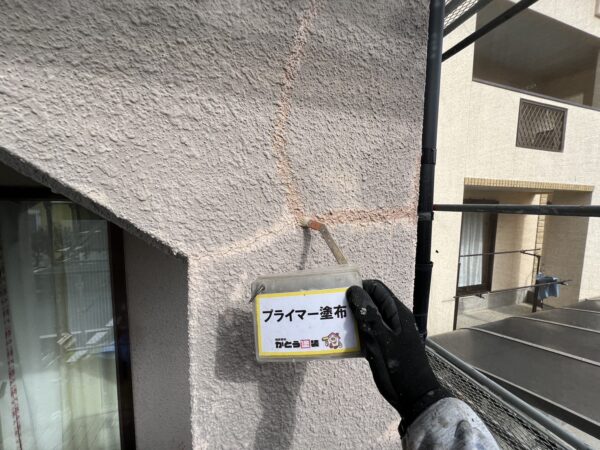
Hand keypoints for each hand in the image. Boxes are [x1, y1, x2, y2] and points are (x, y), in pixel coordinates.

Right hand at [346, 280, 449, 430]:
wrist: (414, 397)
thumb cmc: (400, 368)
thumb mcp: (382, 340)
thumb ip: (369, 315)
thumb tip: (353, 290)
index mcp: (397, 313)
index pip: (376, 289)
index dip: (359, 288)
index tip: (341, 297)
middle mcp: (392, 319)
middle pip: (370, 302)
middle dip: (353, 303)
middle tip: (334, 311)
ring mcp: (387, 333)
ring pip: (367, 318)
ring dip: (352, 319)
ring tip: (335, 324)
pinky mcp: (382, 346)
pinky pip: (366, 333)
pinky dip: (355, 333)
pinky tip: (342, 340)